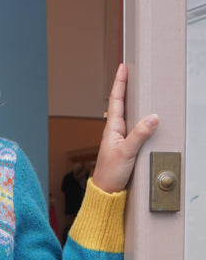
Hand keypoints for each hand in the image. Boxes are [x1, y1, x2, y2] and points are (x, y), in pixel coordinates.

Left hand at [92, 63, 158, 193]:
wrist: (106, 192)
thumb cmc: (111, 174)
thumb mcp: (127, 153)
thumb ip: (140, 135)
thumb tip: (153, 117)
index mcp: (112, 129)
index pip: (116, 101)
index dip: (119, 83)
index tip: (122, 68)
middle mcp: (114, 131)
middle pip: (120, 104)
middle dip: (124, 87)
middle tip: (129, 71)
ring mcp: (118, 139)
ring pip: (126, 115)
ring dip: (129, 100)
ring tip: (135, 87)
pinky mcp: (124, 147)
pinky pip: (131, 127)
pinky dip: (136, 117)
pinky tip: (141, 116)